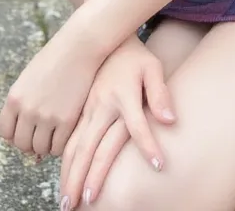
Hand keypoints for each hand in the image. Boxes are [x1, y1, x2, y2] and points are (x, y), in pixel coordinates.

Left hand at [0, 20, 101, 158]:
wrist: (79, 48)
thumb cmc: (54, 61)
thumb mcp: (29, 79)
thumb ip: (23, 103)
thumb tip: (23, 134)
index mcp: (14, 98)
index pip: (5, 132)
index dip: (15, 135)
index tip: (25, 131)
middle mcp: (27, 110)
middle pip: (21, 144)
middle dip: (30, 143)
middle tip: (41, 135)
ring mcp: (47, 117)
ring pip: (40, 148)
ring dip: (46, 145)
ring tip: (54, 134)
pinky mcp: (67, 121)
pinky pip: (58, 147)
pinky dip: (60, 145)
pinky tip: (64, 134)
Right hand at [59, 34, 175, 208]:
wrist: (107, 40)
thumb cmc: (135, 57)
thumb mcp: (152, 68)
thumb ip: (160, 94)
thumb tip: (170, 120)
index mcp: (122, 96)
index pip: (137, 125)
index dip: (149, 145)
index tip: (159, 166)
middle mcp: (101, 106)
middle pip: (91, 146)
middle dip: (86, 177)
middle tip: (82, 205)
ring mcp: (87, 109)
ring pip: (75, 146)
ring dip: (69, 174)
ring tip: (67, 201)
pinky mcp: (80, 112)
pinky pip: (69, 139)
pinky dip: (65, 161)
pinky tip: (63, 178)